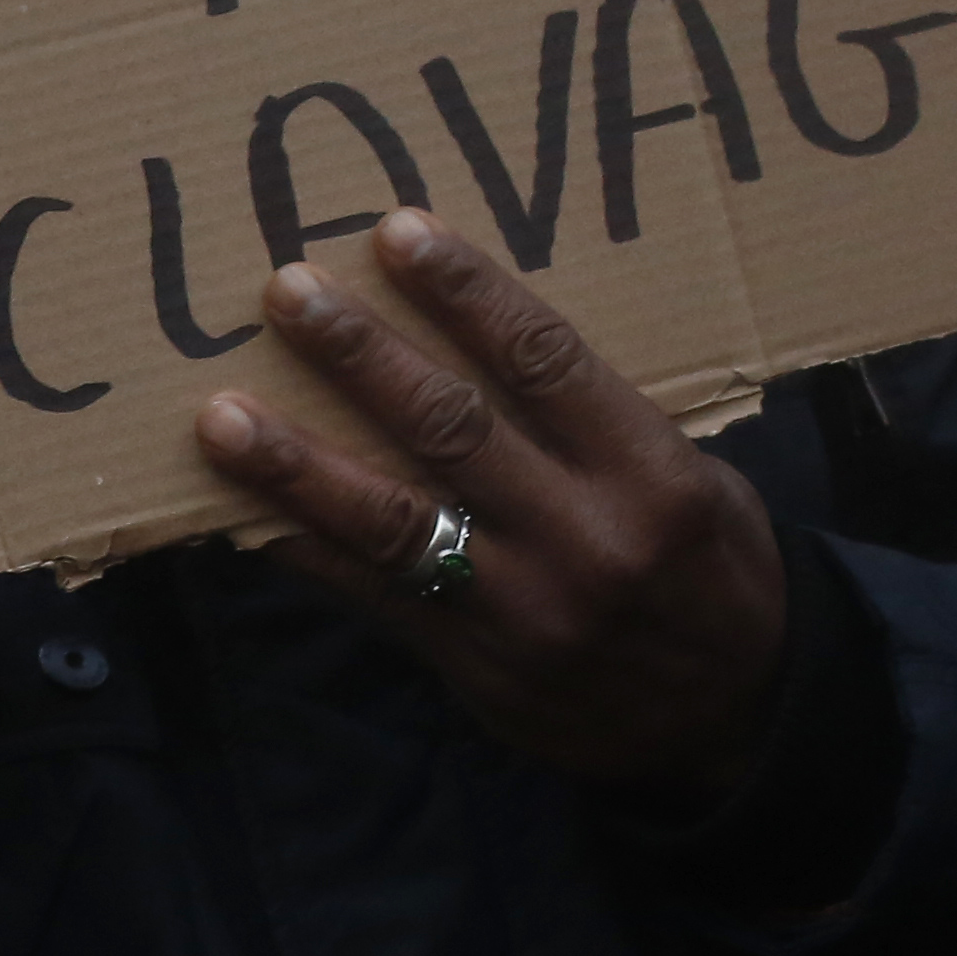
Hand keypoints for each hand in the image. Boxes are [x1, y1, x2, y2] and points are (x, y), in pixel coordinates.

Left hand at [192, 208, 787, 805]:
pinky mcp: (475, 667)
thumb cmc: (709, 573)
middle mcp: (584, 539)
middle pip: (451, 429)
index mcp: (650, 476)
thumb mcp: (695, 482)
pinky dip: (307, 551)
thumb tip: (478, 341)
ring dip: (297, 464)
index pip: (544, 360)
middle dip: (360, 356)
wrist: (736, 723)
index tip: (396, 232)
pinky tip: (245, 514)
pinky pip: (376, 597)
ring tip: (221, 417)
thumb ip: (600, 424)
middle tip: (287, 292)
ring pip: (393, 521)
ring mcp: (522, 610)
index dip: (467, 292)